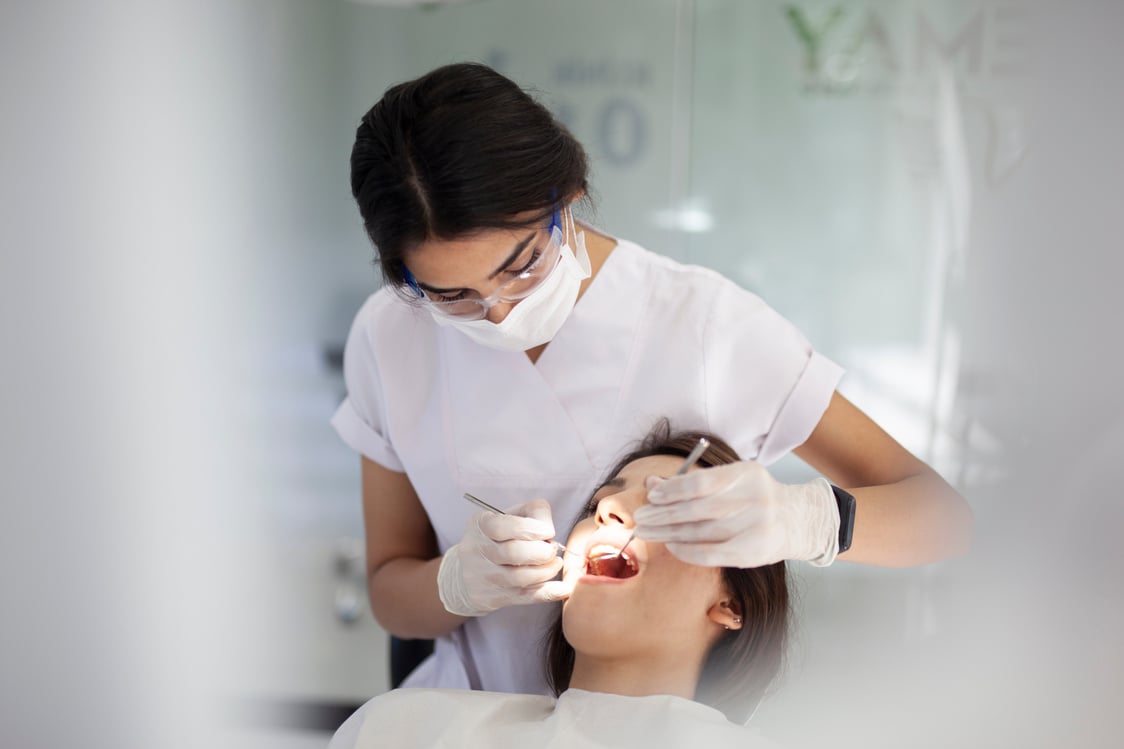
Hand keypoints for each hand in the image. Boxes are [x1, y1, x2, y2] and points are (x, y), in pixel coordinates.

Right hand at [437, 499, 572, 616]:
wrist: (464, 573)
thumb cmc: (495, 539)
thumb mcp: (505, 516)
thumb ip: (531, 512)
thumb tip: (549, 529)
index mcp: (480, 525)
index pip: (503, 527)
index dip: (531, 529)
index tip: (548, 532)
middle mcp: (478, 551)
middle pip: (513, 553)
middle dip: (542, 551)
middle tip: (552, 550)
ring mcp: (486, 577)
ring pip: (521, 578)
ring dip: (546, 571)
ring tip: (555, 564)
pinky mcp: (495, 598)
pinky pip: (526, 597)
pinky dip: (549, 593)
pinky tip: (563, 588)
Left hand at [632, 461, 839, 567]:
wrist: (797, 520)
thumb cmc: (753, 498)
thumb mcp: (728, 482)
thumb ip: (691, 482)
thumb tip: (652, 484)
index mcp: (745, 474)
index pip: (700, 482)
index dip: (672, 490)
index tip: (651, 496)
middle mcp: (753, 498)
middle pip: (697, 508)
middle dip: (663, 514)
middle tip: (639, 519)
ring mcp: (755, 525)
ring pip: (701, 531)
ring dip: (669, 533)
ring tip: (647, 533)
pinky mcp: (754, 550)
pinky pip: (712, 552)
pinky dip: (688, 551)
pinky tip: (671, 547)